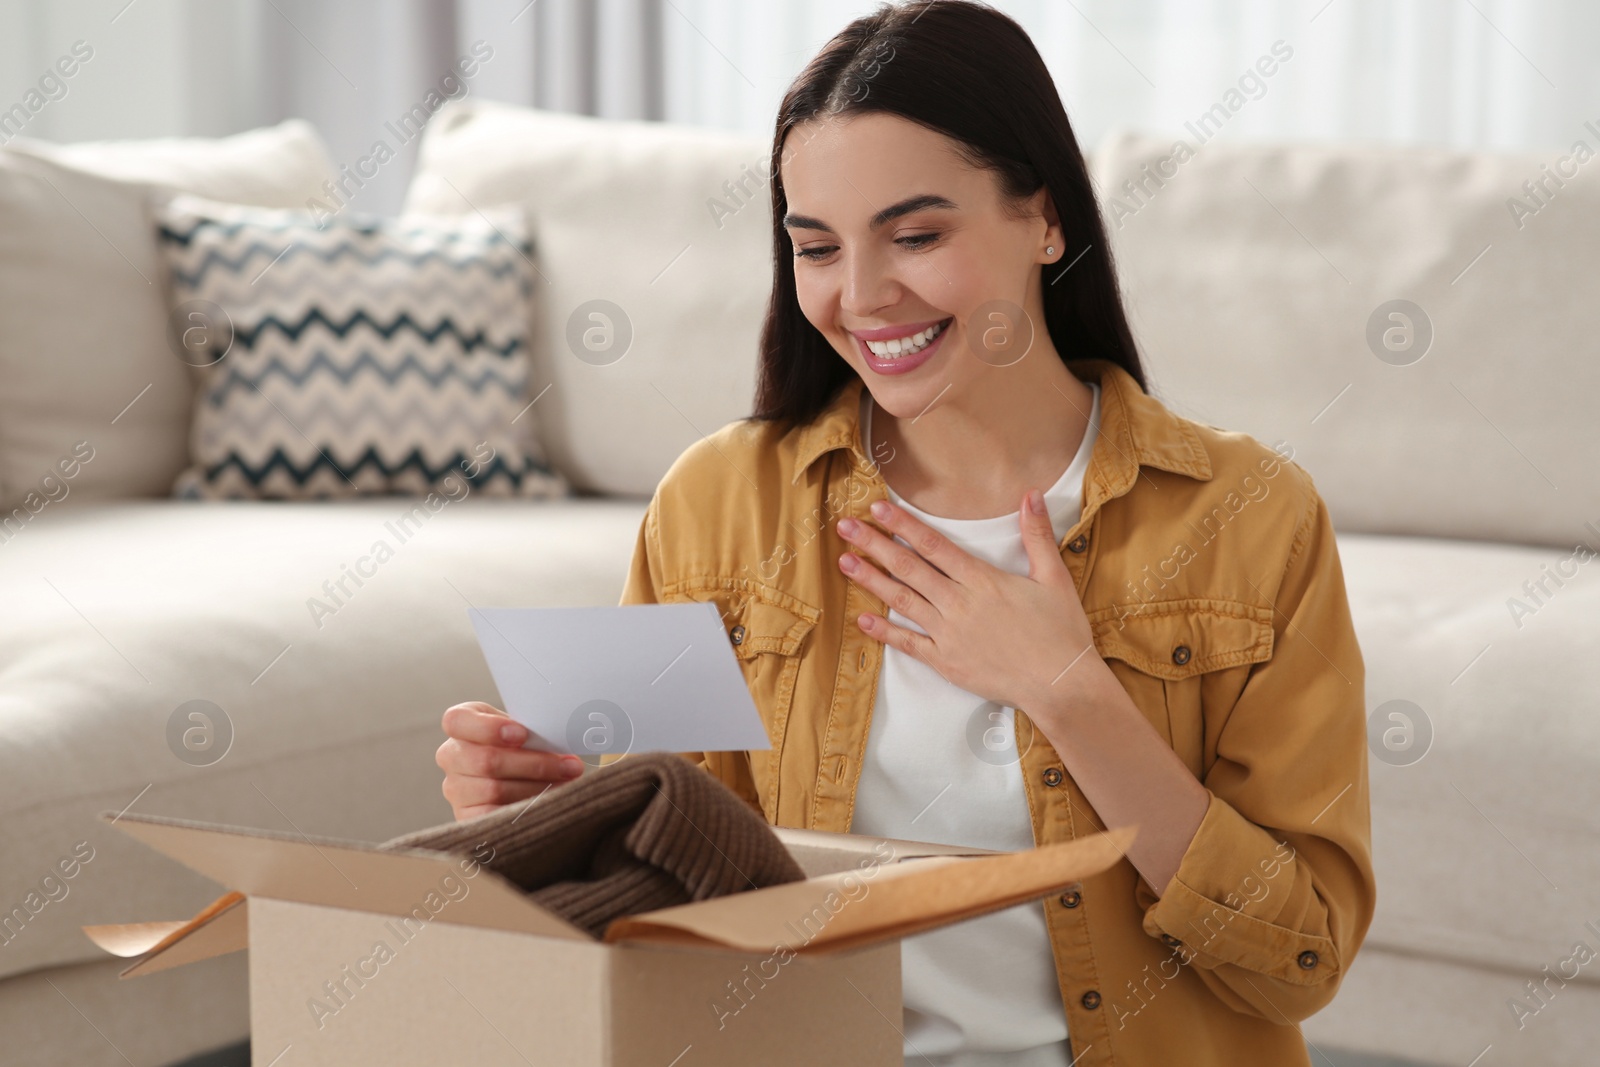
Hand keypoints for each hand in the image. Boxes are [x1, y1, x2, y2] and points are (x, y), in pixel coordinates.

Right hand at [435, 701, 584, 820]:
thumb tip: (559, 736)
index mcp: (460, 725)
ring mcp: (455, 788)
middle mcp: (451, 756)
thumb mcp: (523, 728)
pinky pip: (494, 815)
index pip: (456, 721)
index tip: (522, 734)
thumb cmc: (523, 745)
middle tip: (568, 766)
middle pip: (486, 760)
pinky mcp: (466, 816)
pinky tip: (547, 802)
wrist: (518, 775)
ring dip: (536, 786)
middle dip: (533, 764)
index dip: (488, 728)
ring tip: (565, 783)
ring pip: (494, 789)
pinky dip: (525, 808)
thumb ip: (530, 727)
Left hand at [836, 490, 1109, 714]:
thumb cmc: (1061, 631)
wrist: (1060, 684)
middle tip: (845, 527)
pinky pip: (909, 644)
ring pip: (902, 601)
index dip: (903, 524)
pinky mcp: (946, 662)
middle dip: (874, 544)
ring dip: (871, 580)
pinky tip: (862, 619)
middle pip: (909, 567)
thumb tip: (1032, 494)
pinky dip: (885, 631)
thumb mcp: (1054, 577)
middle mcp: (959, 603)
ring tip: (844, 562)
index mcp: (982, 580)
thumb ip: (1037, 535)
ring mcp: (949, 634)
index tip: (878, 508)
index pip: (934, 545)